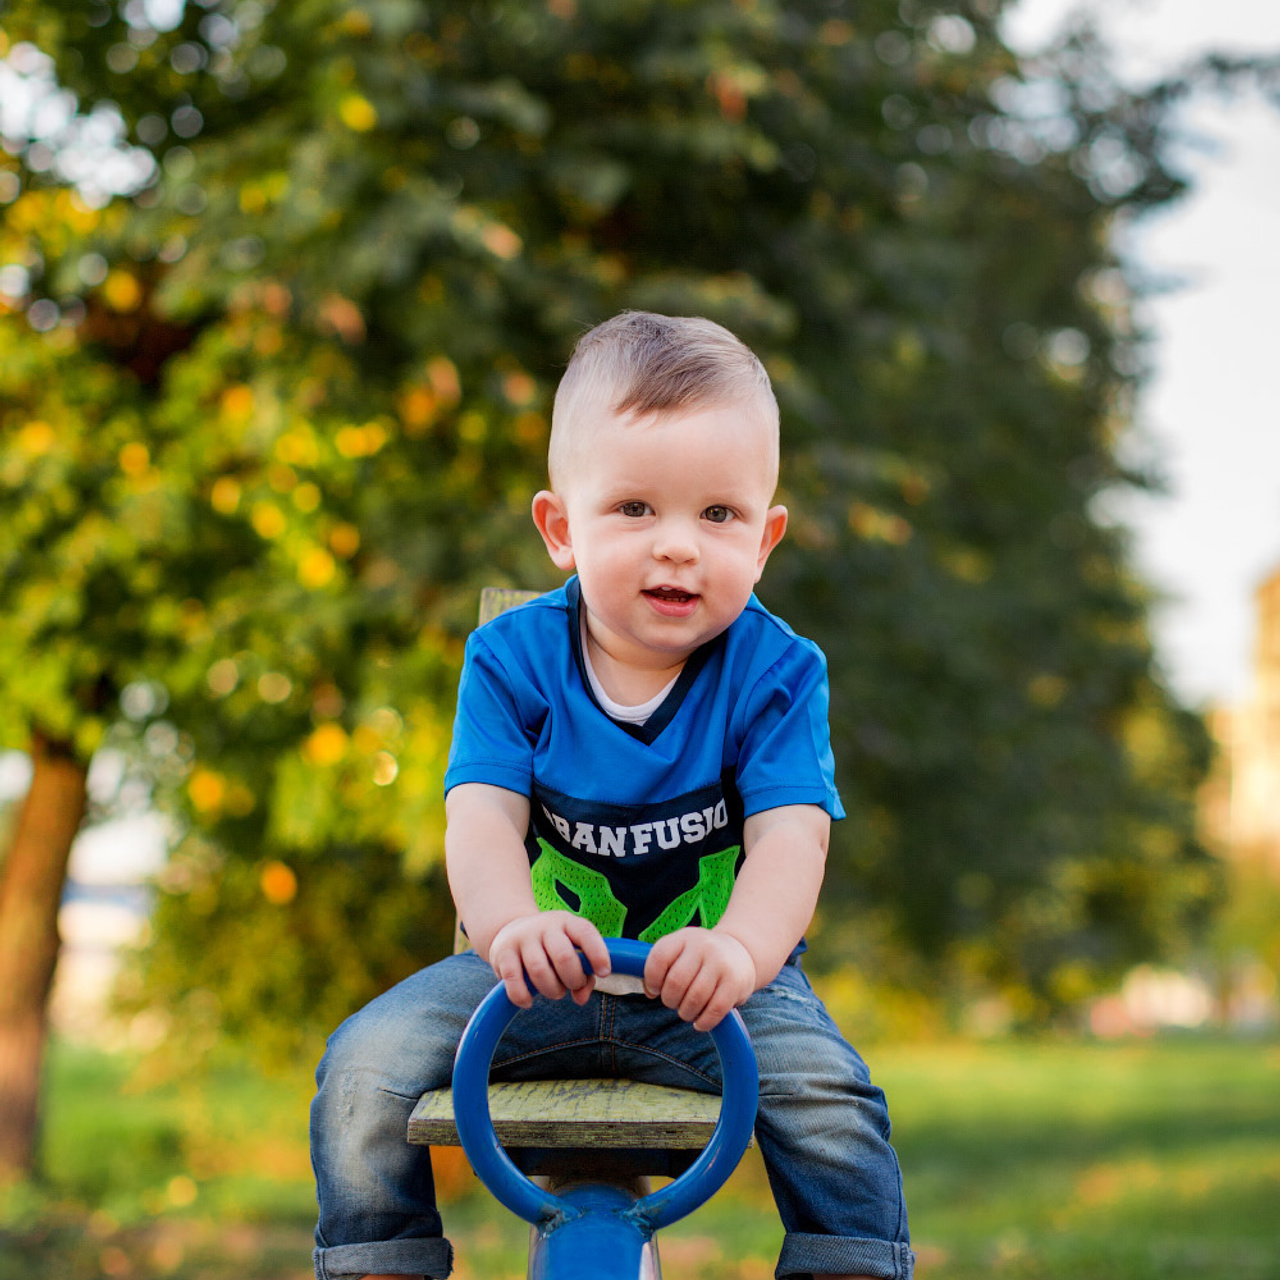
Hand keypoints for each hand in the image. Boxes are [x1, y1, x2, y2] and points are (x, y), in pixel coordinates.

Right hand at [488, 911, 611, 1008]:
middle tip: (572, 986)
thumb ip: (584, 975)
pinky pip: (513, 979)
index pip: (586, 933)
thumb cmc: (551, 947)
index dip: (598, 954)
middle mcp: (545, 926)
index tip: (604, 972)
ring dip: (552, 990)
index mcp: (567, 922)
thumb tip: (581, 998)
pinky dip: (523, 996)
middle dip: (573, 980)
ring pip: (540, 970)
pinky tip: (528, 1001)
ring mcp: (522, 937)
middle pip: (564, 956)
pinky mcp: (502, 953)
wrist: (511, 930)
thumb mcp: (571, 951)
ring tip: (554, 991)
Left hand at [643, 928, 756, 1030]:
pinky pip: (715, 1010)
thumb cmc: (700, 957)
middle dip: (669, 1000)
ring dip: (686, 1013)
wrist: (740, 952)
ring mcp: (721, 963)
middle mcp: (703, 946)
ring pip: (695, 998)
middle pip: (676, 981)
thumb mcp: (680, 952)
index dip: (652, 979)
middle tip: (673, 1002)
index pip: (659, 957)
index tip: (655, 989)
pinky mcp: (735, 983)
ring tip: (687, 1012)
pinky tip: (700, 1022)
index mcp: (684, 937)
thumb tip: (649, 992)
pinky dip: (703, 1022)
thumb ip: (661, 967)